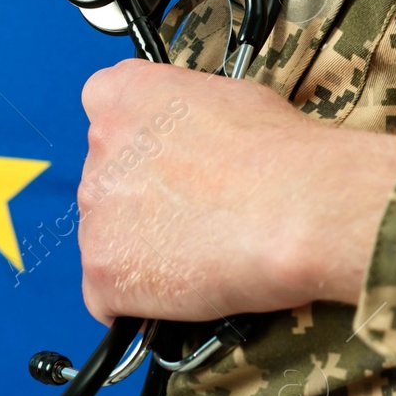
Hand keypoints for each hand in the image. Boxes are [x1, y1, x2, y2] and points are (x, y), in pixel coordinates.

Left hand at [76, 60, 395, 324]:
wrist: (300, 210)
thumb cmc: (283, 155)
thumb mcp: (232, 99)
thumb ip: (190, 118)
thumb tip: (196, 142)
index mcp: (126, 95)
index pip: (105, 113)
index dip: (142, 148)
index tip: (171, 166)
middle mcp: (100, 148)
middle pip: (108, 184)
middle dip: (144, 204)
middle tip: (200, 217)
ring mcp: (95, 212)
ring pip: (108, 240)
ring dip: (145, 252)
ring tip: (206, 254)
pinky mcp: (102, 271)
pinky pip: (110, 296)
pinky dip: (142, 300)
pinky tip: (191, 287)